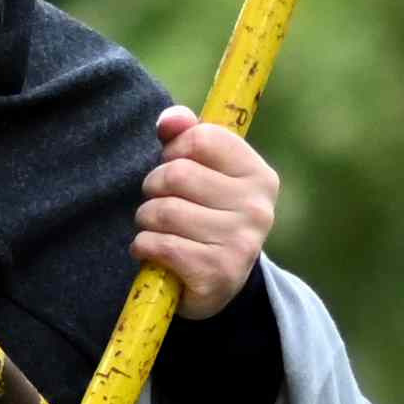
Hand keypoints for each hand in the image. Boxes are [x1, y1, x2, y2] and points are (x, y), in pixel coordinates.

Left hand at [136, 106, 274, 308]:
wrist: (218, 283)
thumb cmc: (206, 214)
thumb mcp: (204, 172)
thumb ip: (187, 136)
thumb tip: (170, 121)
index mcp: (259, 176)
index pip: (200, 138)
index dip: (174, 150)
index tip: (176, 166)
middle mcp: (257, 209)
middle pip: (177, 174)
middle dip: (154, 187)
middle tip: (162, 202)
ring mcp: (240, 244)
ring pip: (163, 211)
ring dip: (146, 220)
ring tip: (158, 229)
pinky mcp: (216, 274)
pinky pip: (158, 245)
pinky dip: (144, 247)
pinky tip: (154, 252)